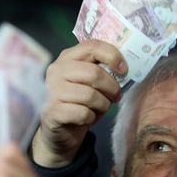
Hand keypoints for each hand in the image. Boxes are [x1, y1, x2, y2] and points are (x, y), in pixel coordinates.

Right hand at [31, 41, 124, 167]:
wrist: (59, 130)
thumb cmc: (79, 101)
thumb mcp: (89, 81)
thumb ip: (100, 70)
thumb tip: (123, 69)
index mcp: (67, 58)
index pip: (92, 46)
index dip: (113, 56)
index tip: (124, 70)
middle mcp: (57, 70)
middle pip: (94, 73)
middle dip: (111, 87)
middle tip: (116, 96)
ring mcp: (52, 91)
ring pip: (90, 95)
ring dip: (103, 105)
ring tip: (100, 108)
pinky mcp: (52, 111)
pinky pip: (83, 113)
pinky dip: (91, 118)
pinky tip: (87, 118)